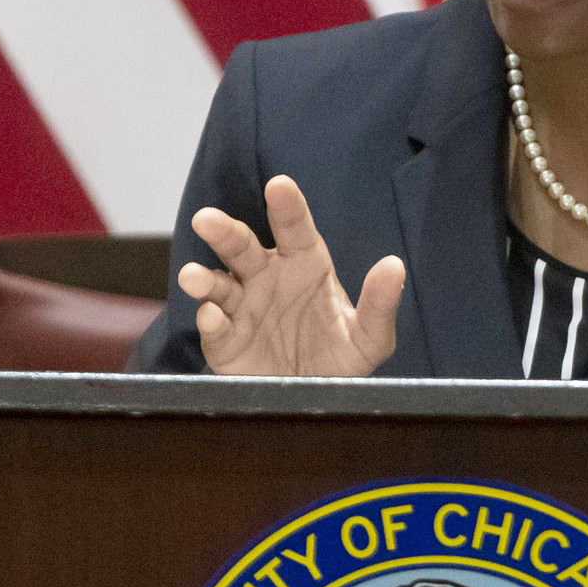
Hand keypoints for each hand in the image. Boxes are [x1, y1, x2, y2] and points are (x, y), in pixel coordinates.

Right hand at [176, 174, 405, 377]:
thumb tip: (394, 266)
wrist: (313, 400)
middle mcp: (267, 278)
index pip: (295, 229)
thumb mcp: (370, 337)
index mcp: (304, 265)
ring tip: (193, 277)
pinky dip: (210, 320)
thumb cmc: (340, 357)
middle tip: (207, 219)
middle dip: (224, 232)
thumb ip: (380, 304)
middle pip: (242, 248)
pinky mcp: (226, 341)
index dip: (287, 207)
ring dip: (203, 279)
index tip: (280, 185)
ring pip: (218, 284)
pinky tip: (211, 315)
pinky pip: (215, 327)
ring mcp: (242, 308)